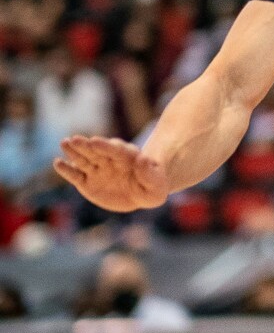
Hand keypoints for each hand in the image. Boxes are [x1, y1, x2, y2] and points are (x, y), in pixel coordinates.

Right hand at [54, 135, 169, 212]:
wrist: (140, 193)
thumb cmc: (152, 186)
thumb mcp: (156, 184)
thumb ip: (150, 172)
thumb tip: (143, 159)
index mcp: (127, 156)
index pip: (115, 149)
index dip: (105, 146)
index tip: (94, 141)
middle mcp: (108, 159)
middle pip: (95, 151)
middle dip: (85, 145)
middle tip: (74, 139)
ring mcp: (96, 169)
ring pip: (83, 159)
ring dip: (73, 152)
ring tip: (64, 143)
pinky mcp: (86, 181)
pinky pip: (75, 175)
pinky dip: (67, 170)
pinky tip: (58, 163)